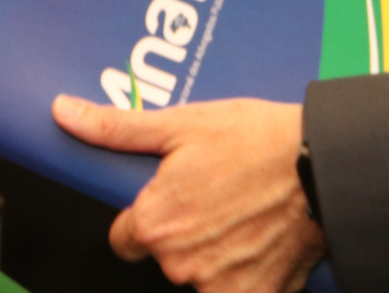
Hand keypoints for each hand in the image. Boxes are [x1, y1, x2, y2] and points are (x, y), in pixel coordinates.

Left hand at [54, 94, 322, 292]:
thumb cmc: (257, 141)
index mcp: (155, 222)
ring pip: (202, 275)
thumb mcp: (181, 124)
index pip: (125, 239)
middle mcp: (181, 262)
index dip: (147, 219)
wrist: (323, 165)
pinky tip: (263, 243)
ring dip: (218, 254)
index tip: (172, 203)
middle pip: (168, 257)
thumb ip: (117, 129)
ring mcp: (219, 285)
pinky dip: (248, 274)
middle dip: (186, 233)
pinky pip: (238, 292)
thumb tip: (65, 114)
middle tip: (218, 199)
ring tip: (244, 215)